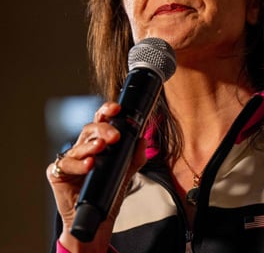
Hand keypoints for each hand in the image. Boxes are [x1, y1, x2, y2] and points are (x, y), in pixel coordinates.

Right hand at [46, 101, 147, 251]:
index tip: (116, 108)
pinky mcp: (57, 173)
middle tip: (114, 137)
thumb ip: (135, 157)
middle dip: (103, 129)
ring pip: (79, 146)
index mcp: (97, 143)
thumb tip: (142, 140)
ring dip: (91, 145)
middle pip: (89, 129)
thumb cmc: (108, 192)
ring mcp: (69, 160)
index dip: (106, 112)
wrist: (98, 219)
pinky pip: (66, 165)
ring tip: (101, 147)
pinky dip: (78, 164)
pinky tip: (89, 165)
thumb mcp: (126, 173)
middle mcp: (82, 148)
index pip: (101, 122)